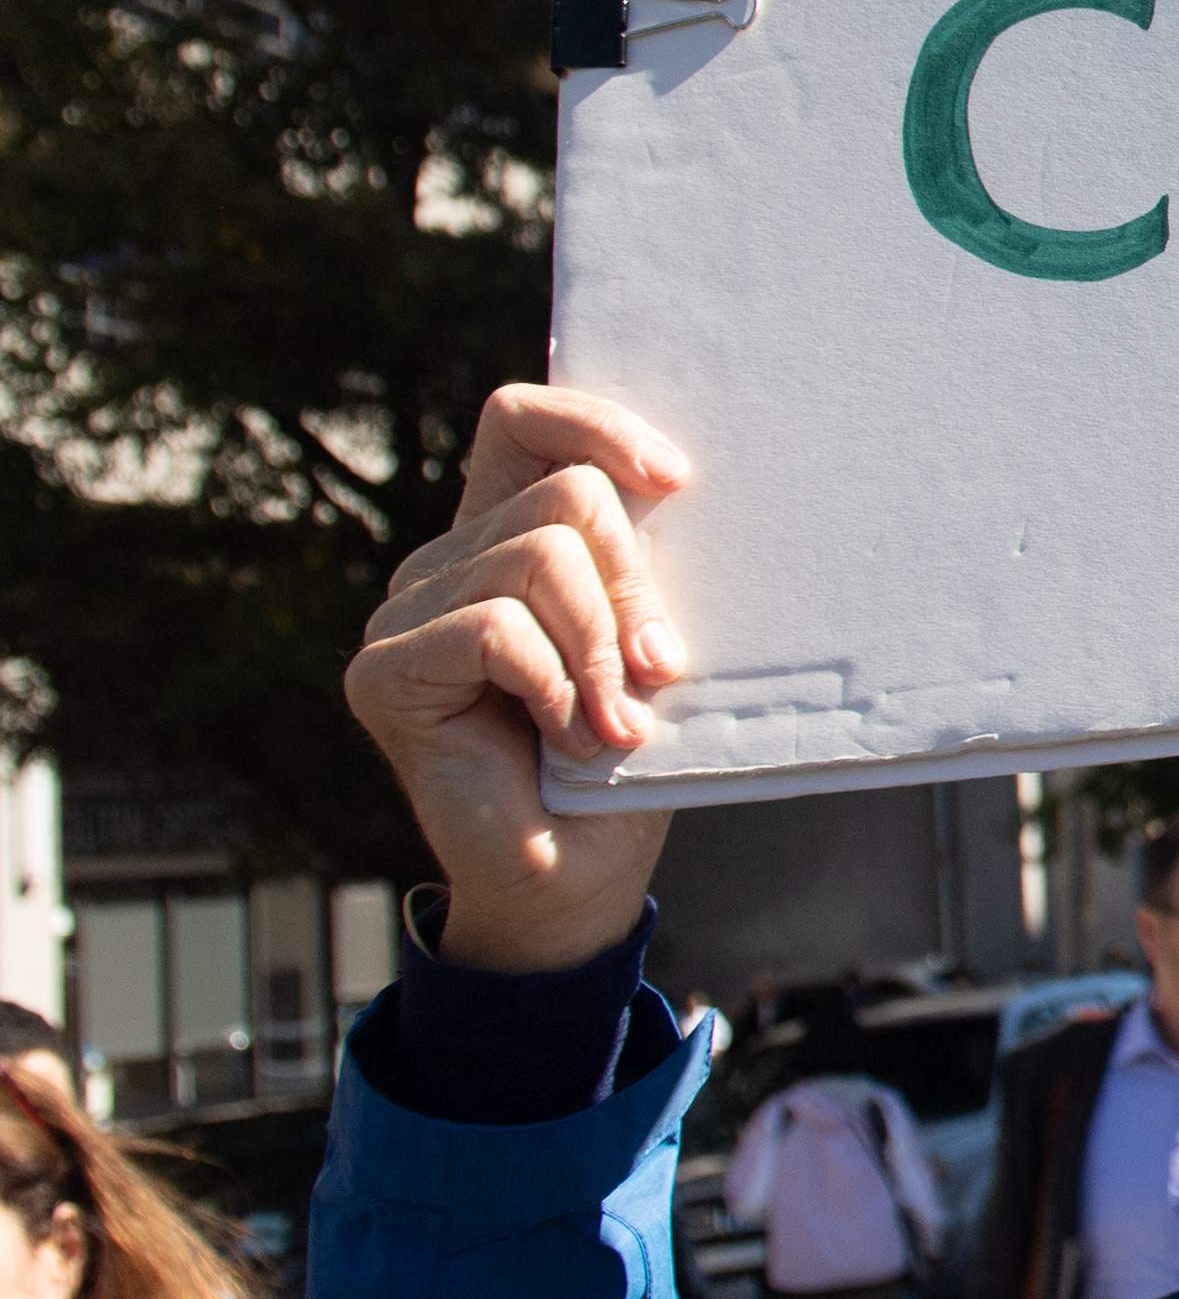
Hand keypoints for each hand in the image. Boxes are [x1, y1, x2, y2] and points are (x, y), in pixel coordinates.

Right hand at [344, 385, 693, 968]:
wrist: (576, 877)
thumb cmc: (624, 756)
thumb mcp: (650, 639)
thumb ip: (639, 565)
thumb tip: (669, 486)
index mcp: (505, 538)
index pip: (521, 422)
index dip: (596, 426)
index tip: (675, 482)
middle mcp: (444, 563)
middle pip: (563, 497)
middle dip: (632, 583)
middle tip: (655, 668)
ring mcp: (404, 614)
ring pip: (540, 558)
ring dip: (602, 649)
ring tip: (611, 721)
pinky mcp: (384, 672)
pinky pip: (497, 629)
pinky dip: (557, 686)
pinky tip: (567, 740)